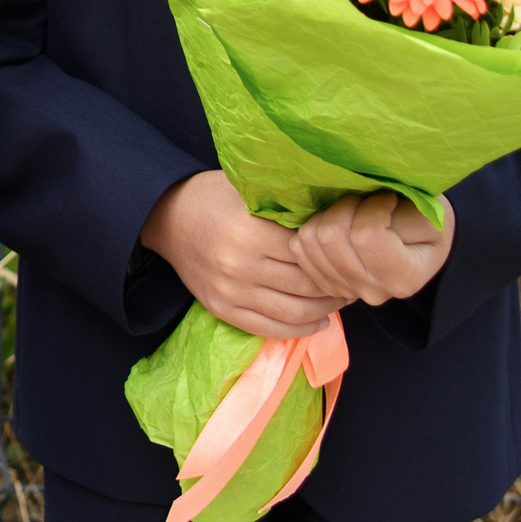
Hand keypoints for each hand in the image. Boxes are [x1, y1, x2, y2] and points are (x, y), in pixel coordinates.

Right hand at [140, 171, 345, 340]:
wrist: (166, 217)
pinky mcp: (221, 309)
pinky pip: (268, 329)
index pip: (308, 255)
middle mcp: (238, 266)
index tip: (352, 257)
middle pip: (305, 286)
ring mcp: (229, 292)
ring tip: (340, 301)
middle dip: (336, 287)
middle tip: (354, 280)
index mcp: (248, 232)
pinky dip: (299, 330)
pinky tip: (318, 322)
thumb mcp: (249, 190)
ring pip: (293, 312)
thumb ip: (286, 206)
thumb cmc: (214, 197)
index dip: (335, 259)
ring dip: (324, 311)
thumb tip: (333, 223)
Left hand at [292, 191, 454, 307]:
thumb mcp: (429, 217)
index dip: (373, 206)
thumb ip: (401, 217)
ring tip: (353, 212)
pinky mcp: (324, 282)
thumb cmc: (427, 225)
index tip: (389, 199)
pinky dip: (312, 227)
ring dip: (328, 214)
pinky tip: (337, 223)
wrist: (418, 246)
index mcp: (402, 278)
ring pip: (311, 239)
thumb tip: (366, 207)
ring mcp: (345, 290)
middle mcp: (372, 291)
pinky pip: (298, 247)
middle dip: (346, 206)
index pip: (365, 236)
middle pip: (331, 236)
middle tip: (367, 202)